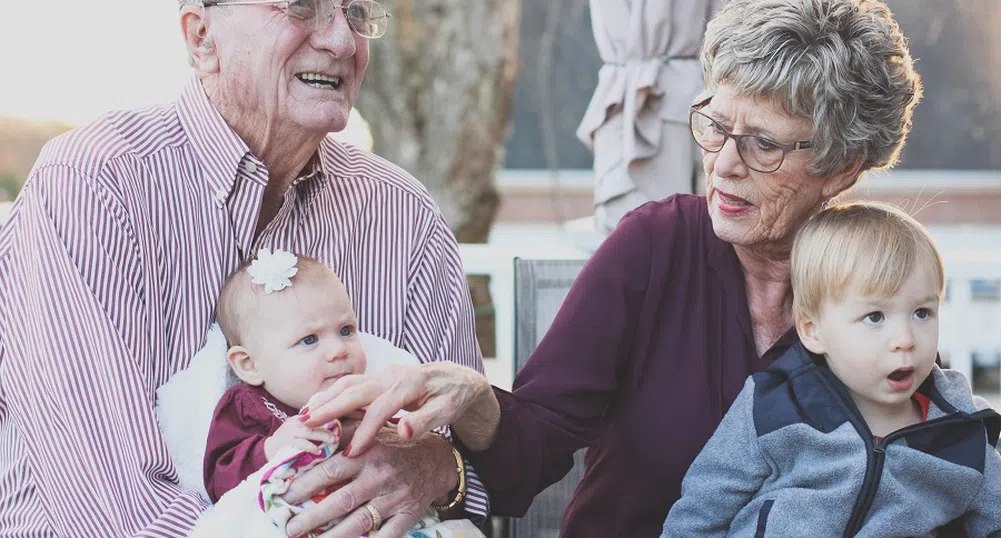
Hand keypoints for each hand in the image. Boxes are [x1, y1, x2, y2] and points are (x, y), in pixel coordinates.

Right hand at [264, 415, 340, 459]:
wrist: (268, 449)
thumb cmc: (287, 440)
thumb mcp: (298, 429)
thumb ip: (312, 428)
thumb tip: (334, 430)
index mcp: (299, 418)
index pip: (315, 414)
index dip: (328, 417)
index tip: (339, 423)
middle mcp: (294, 423)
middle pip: (313, 422)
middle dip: (327, 429)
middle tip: (337, 436)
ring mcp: (290, 433)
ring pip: (308, 432)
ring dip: (322, 437)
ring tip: (332, 442)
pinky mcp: (287, 444)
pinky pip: (301, 444)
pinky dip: (311, 447)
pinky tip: (318, 451)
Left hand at [282, 428, 456, 537]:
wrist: (437, 459)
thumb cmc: (395, 445)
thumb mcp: (372, 429)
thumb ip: (344, 429)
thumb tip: (310, 423)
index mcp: (368, 453)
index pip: (332, 470)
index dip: (306, 483)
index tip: (286, 495)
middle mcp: (380, 476)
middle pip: (342, 500)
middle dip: (313, 516)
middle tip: (290, 527)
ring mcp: (395, 498)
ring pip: (360, 521)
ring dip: (333, 536)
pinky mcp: (408, 515)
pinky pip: (387, 535)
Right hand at [303, 362, 498, 455]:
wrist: (458, 378)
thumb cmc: (453, 397)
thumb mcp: (448, 410)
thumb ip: (425, 421)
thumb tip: (404, 433)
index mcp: (410, 384)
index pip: (382, 408)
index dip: (365, 430)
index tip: (351, 452)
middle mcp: (392, 375)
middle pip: (355, 390)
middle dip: (330, 407)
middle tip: (306, 424)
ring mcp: (383, 374)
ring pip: (348, 383)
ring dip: (325, 398)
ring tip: (304, 416)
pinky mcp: (379, 378)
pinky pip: (351, 384)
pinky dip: (332, 394)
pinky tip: (317, 407)